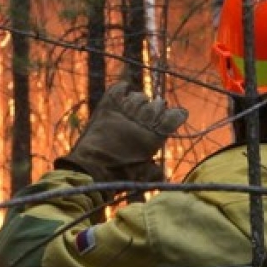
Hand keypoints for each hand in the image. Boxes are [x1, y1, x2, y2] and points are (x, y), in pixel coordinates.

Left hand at [55, 82, 187, 187]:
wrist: (90, 170)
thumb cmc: (119, 176)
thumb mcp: (144, 177)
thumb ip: (157, 171)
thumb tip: (161, 171)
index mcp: (154, 136)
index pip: (175, 116)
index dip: (177, 115)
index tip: (176, 116)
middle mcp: (142, 121)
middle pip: (158, 104)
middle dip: (158, 109)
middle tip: (152, 115)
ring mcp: (124, 112)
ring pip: (139, 96)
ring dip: (140, 102)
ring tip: (136, 109)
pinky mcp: (107, 107)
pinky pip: (119, 89)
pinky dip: (123, 89)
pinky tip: (124, 93)